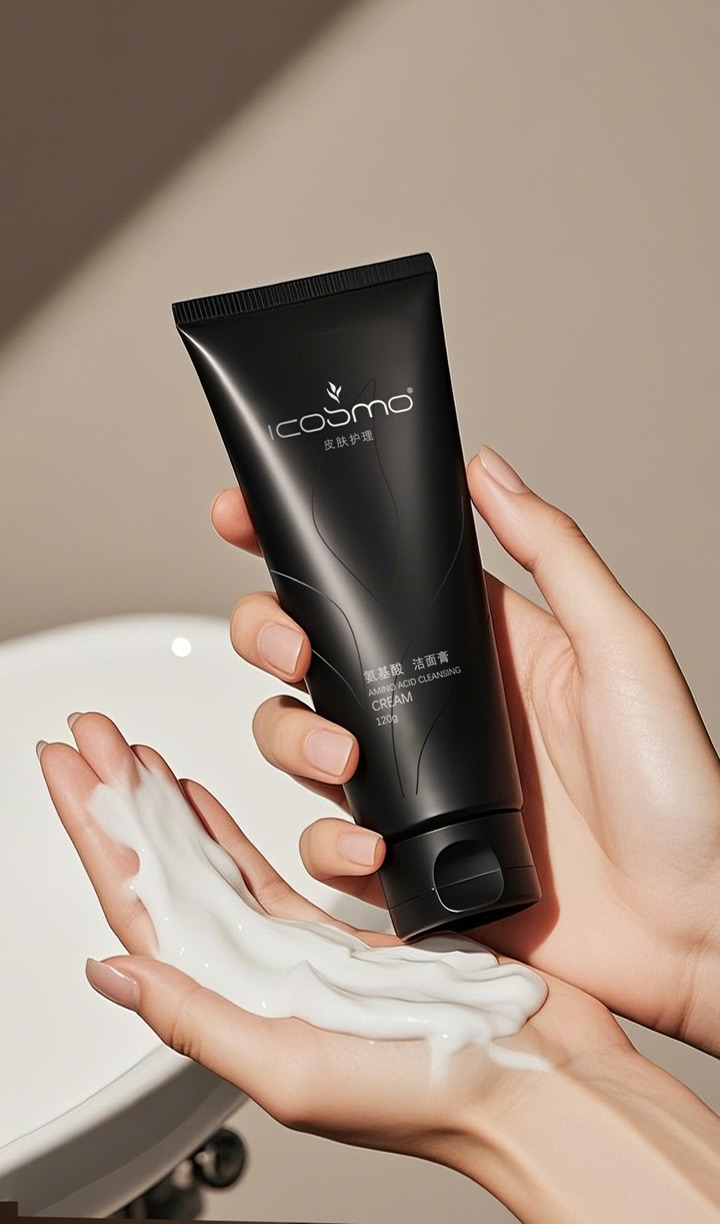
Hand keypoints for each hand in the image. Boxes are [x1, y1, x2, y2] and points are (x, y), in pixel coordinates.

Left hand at [38, 714, 719, 1223]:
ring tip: (132, 756)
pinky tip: (207, 799)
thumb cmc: (434, 1095)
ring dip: (167, 807)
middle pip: (165, 872)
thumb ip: (202, 1017)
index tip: (69, 768)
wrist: (541, 1087)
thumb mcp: (298, 1066)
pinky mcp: (352, 929)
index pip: (141, 905)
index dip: (100, 833)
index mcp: (236, 1004)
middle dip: (121, 801)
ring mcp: (302, 950)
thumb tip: (109, 972)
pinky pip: (271, 868)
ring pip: (211, 863)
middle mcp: (257, 975)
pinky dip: (232, 828)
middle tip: (89, 735)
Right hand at [212, 445, 719, 1052]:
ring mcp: (415, 785)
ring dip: (291, 739)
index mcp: (478, 647)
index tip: (240, 519)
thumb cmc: (677, 793)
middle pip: (310, 653)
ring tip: (343, 760)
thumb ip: (554, 552)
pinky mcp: (407, 860)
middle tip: (291, 647)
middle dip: (269, 638)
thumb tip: (487, 469)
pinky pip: (328, 843)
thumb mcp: (622, 647)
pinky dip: (327, 843)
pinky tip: (369, 843)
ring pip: (299, 741)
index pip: (372, 578)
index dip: (298, 548)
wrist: (687, 929)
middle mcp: (435, 709)